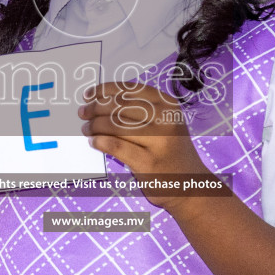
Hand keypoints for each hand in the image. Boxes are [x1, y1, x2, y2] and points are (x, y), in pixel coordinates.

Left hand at [78, 81, 211, 211]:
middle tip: (83, 113)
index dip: (105, 90)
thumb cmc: (170, 151)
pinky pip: (116, 146)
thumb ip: (140, 110)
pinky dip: (100, 142)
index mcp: (168, 104)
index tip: (89, 94)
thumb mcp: (164, 123)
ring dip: (95, 125)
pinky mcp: (149, 162)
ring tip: (86, 129)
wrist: (190, 184)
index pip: (130, 89)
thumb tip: (102, 100)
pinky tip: (94, 142)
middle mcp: (166, 119)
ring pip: (115, 125)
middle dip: (95, 108)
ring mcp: (159, 141)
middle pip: (119, 106)